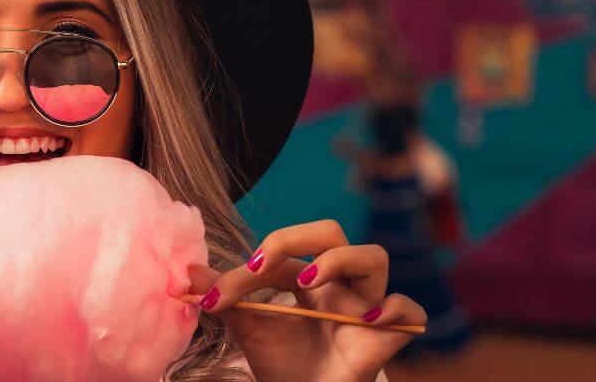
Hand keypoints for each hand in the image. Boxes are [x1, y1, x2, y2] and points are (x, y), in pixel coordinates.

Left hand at [190, 220, 425, 381]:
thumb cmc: (282, 363)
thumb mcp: (247, 329)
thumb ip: (224, 297)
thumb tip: (187, 272)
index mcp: (304, 278)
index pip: (281, 254)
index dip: (247, 269)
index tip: (213, 296)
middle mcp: (337, 284)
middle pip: (332, 233)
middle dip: (298, 237)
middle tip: (267, 265)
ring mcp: (364, 306)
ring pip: (374, 257)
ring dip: (341, 261)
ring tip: (309, 284)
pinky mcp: (386, 336)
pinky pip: (408, 310)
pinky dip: (395, 309)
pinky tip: (367, 321)